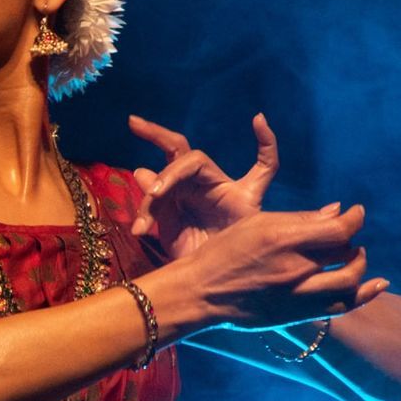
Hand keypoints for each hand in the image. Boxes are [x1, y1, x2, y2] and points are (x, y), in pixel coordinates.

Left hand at [126, 112, 278, 260]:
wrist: (214, 279)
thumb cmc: (193, 255)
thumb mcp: (168, 229)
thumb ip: (155, 204)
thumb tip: (139, 170)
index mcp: (182, 188)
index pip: (167, 157)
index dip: (153, 136)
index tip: (132, 120)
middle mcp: (202, 182)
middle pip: (179, 152)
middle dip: (158, 135)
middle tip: (136, 125)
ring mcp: (225, 186)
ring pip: (196, 161)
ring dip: (170, 175)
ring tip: (154, 194)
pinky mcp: (249, 196)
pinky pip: (266, 166)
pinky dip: (267, 142)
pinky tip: (258, 120)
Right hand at [143, 204, 389, 336]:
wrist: (201, 293)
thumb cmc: (223, 253)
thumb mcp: (256, 224)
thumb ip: (299, 219)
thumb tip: (336, 211)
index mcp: (283, 239)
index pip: (339, 229)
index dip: (355, 218)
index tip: (356, 212)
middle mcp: (294, 268)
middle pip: (346, 252)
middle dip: (352, 241)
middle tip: (346, 236)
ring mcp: (298, 295)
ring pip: (350, 280)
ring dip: (358, 265)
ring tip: (353, 257)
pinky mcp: (297, 314)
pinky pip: (343, 307)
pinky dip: (365, 295)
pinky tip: (378, 284)